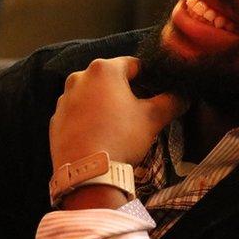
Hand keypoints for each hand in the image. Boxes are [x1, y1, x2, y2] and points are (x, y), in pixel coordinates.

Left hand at [49, 57, 185, 169]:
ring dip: (105, 105)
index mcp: (104, 70)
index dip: (149, 78)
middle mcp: (79, 78)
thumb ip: (172, 100)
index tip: (156, 93)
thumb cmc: (121, 137)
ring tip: (118, 126)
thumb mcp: (153, 118)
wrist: (87, 173)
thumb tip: (183, 95)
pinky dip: (89, 119)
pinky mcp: (55, 120)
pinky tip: (100, 136)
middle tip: (139, 111)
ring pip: (92, 96)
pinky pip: (77, 114)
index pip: (134, 65)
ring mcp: (64, 100)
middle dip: (126, 92)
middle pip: (110, 79)